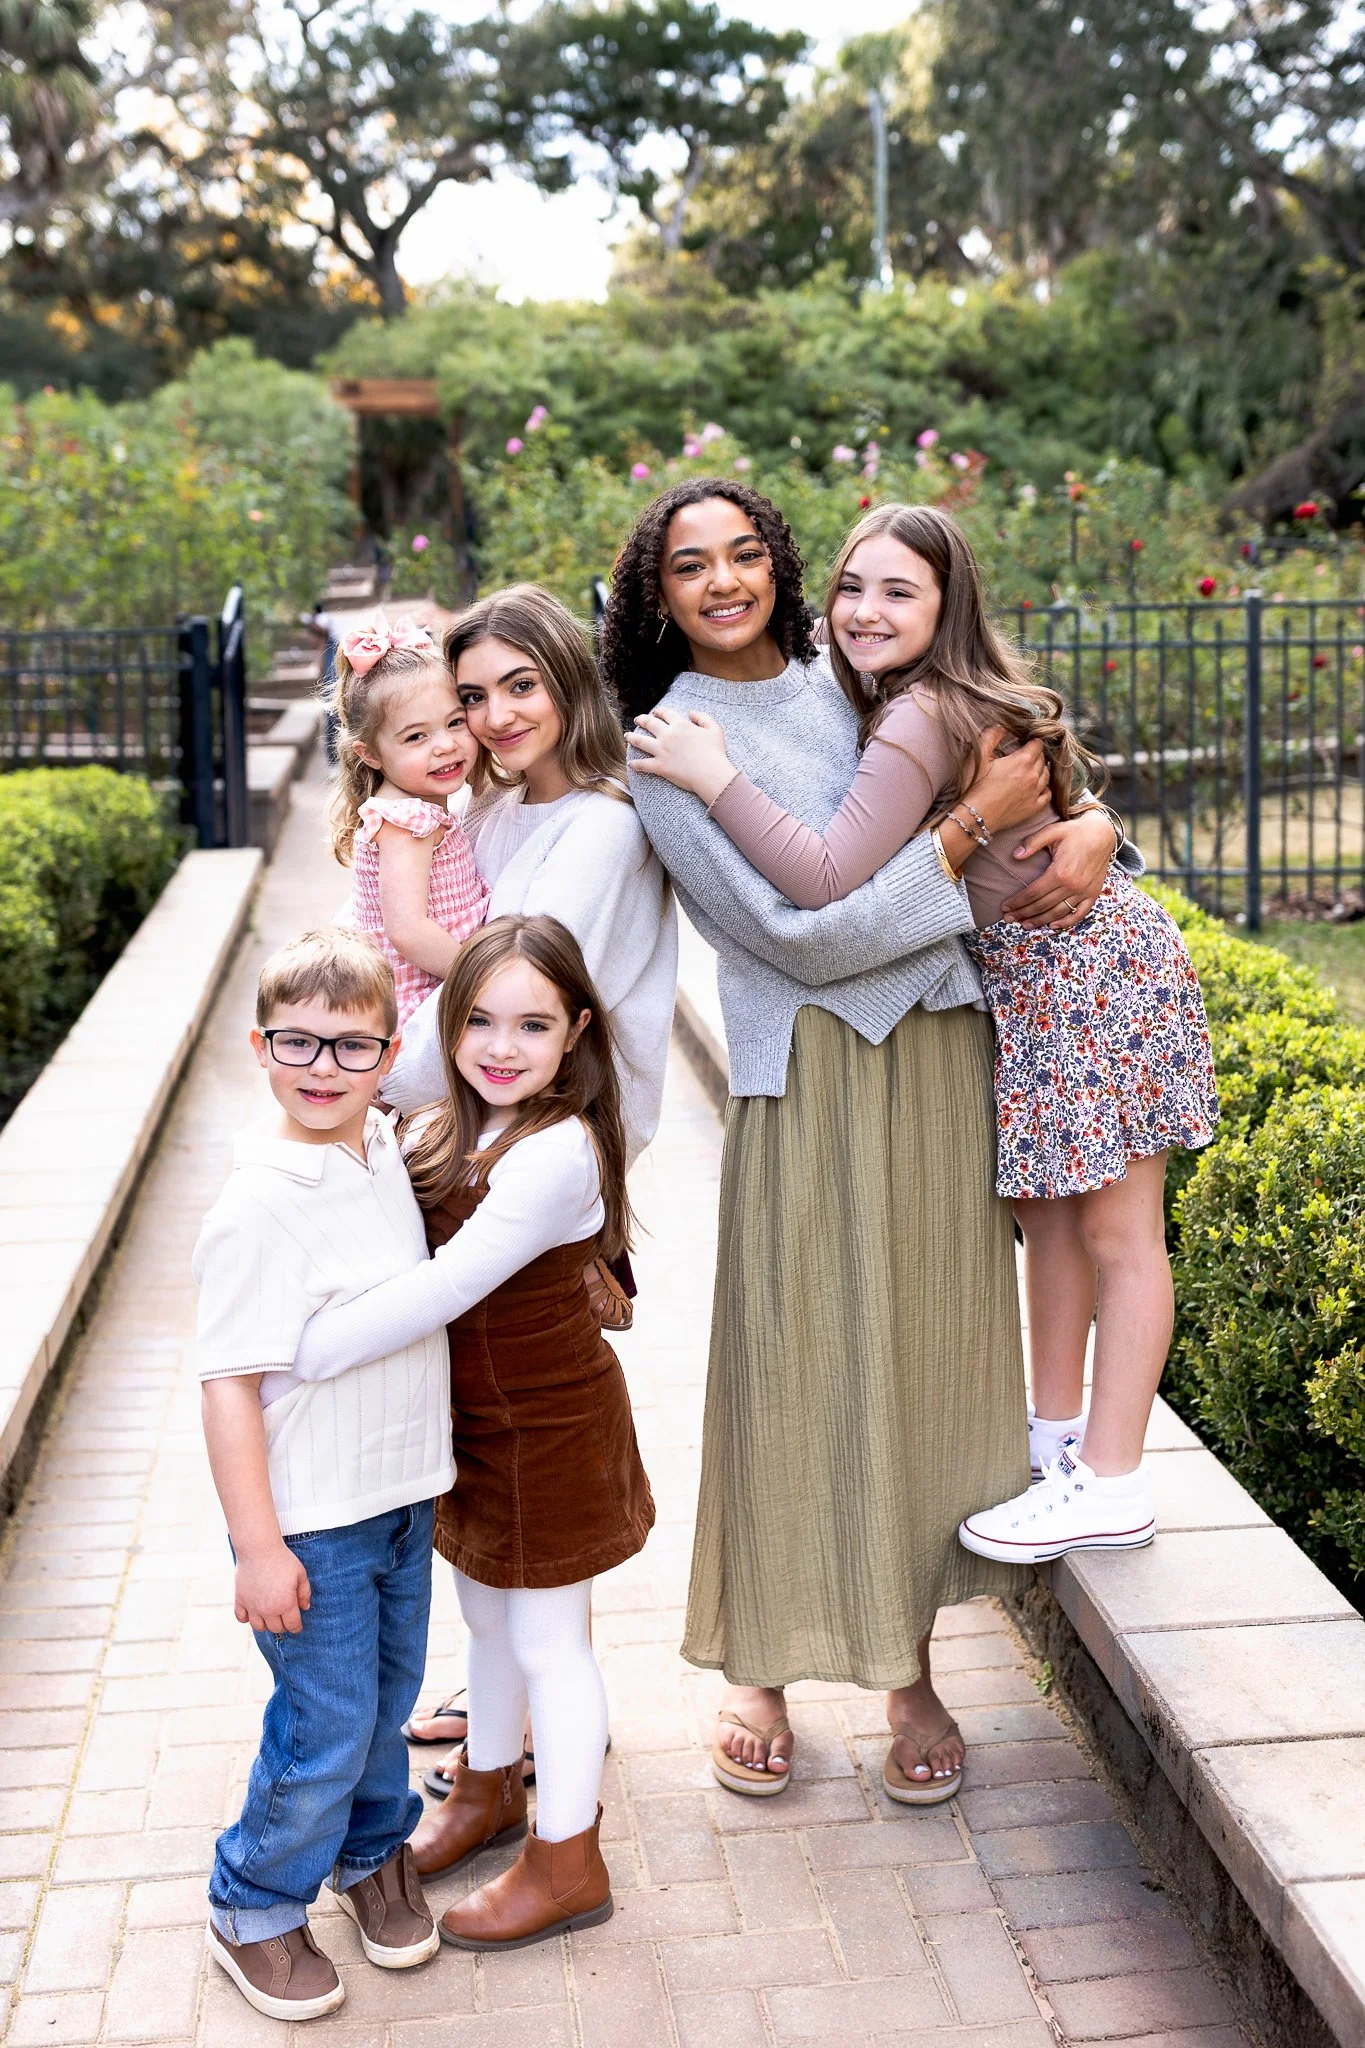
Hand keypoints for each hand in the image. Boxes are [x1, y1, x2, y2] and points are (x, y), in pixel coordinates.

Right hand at [234, 1543, 310, 1634]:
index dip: (297, 1627)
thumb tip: (305, 1608)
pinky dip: (246, 1618)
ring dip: (266, 1624)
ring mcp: (252, 1606)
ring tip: (270, 1616)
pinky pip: (241, 1618)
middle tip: (285, 1618)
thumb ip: (304, 1592)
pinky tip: (253, 1611)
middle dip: (283, 1625)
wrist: (258, 1548)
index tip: (297, 1626)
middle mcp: (268, 1609)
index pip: (292, 1625)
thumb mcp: (300, 1574)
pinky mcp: (240, 1600)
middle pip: (276, 1628)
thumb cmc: (282, 1559)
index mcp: (285, 1604)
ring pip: (258, 1627)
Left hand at [629, 707, 737, 806]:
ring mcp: (662, 751)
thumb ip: (703, 717)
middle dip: (642, 720)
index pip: (666, 713)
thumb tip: (691, 713)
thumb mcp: (714, 729)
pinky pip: (643, 764)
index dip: (659, 711)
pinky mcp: (660, 766)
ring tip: (627, 736)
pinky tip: (631, 764)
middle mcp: (668, 736)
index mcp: (681, 725)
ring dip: (632, 737)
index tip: (656, 712)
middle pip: (650, 724)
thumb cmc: (715, 752)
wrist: (711, 774)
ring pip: (641, 741)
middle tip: (637, 719)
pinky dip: (636, 764)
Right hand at [963, 727, 1049, 834]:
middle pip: (1043, 759)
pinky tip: (1037, 787)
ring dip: (1041, 770)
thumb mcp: (979, 756)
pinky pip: (1047, 794)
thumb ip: (991, 736)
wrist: (974, 817)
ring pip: (1047, 775)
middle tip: (1025, 755)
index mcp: (1022, 761)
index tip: (1026, 742)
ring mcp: (1035, 793)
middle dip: (1036, 755)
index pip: (1037, 744)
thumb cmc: (975, 786)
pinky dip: (1044, 788)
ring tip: (1031, 769)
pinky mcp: (1033, 808)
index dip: (1032, 741)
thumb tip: (1002, 726)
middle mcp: (1033, 776)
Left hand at [1002, 807, 1116, 928]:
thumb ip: (1032, 842)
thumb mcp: (1052, 831)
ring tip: (1025, 925)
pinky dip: (1066, 922)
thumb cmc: (1074, 831)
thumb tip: (1015, 855)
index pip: (1033, 892)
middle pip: (1042, 905)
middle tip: (1009, 919)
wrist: (1102, 833)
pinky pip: (1080, 913)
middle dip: (1023, 913)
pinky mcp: (1093, 893)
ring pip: (1058, 912)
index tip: (1005, 907)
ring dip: (1040, 921)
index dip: (1017, 902)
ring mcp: (1084, 891)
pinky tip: (1053, 925)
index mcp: (1059, 871)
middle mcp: (1072, 885)